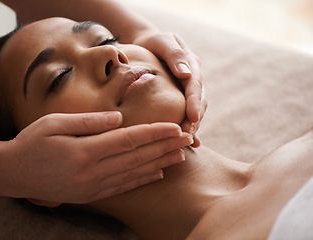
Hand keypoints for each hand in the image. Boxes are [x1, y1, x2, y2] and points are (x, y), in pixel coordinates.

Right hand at [0, 112, 191, 203]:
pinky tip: (157, 173)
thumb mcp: (54, 123)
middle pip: (138, 157)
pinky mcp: (91, 195)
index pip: (129, 139)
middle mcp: (92, 172)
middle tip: (189, 138)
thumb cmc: (31, 142)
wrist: (12, 173)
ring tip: (181, 155)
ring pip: (135, 173)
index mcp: (84, 151)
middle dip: (165, 147)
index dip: (155, 133)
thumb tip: (119, 118)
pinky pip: (123, 187)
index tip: (176, 126)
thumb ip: (89, 121)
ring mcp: (92, 186)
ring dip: (160, 163)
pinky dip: (142, 179)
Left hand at [133, 32, 206, 146]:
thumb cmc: (153, 42)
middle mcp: (194, 78)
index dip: (194, 102)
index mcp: (192, 64)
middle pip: (199, 101)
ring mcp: (189, 89)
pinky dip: (189, 127)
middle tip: (186, 135)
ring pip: (196, 110)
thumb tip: (186, 74)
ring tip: (184, 142)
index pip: (195, 85)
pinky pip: (187, 113)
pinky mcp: (182, 97)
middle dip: (194, 120)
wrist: (148, 45)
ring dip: (192, 126)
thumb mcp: (162, 41)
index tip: (192, 117)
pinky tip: (189, 143)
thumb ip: (174, 55)